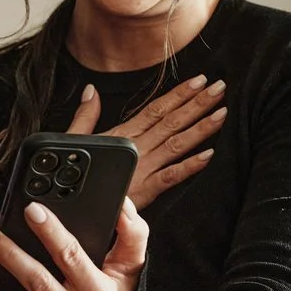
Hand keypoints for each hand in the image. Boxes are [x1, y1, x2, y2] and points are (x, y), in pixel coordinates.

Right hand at [67, 76, 225, 206]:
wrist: (68, 210)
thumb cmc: (75, 175)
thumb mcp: (75, 140)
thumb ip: (86, 115)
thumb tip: (92, 90)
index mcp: (122, 135)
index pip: (155, 109)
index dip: (179, 94)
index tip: (199, 80)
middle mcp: (136, 148)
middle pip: (170, 122)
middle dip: (197, 103)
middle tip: (220, 87)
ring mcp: (142, 169)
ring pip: (175, 144)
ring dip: (200, 128)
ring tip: (221, 112)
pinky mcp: (143, 191)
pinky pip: (170, 177)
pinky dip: (189, 166)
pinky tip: (208, 155)